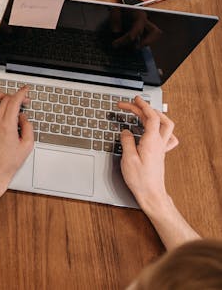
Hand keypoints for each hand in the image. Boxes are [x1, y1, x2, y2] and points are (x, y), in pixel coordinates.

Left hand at [0, 87, 33, 196]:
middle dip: (15, 96)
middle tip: (22, 100)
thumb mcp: (27, 146)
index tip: (25, 90)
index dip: (21, 93)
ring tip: (6, 98)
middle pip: (4, 100)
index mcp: (7, 126)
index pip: (14, 102)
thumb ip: (28, 128)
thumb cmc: (9, 163)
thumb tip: (24, 118)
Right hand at [118, 96, 178, 212]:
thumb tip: (125, 131)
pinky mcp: (160, 153)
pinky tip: (155, 129)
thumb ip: (127, 141)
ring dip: (156, 115)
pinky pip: (168, 137)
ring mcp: (161, 148)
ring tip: (144, 111)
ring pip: (167, 125)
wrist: (151, 193)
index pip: (150, 117)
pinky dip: (162, 129)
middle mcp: (159, 143)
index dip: (142, 106)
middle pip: (157, 118)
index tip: (133, 100)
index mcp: (151, 142)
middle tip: (131, 105)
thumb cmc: (140, 179)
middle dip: (144, 108)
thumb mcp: (128, 159)